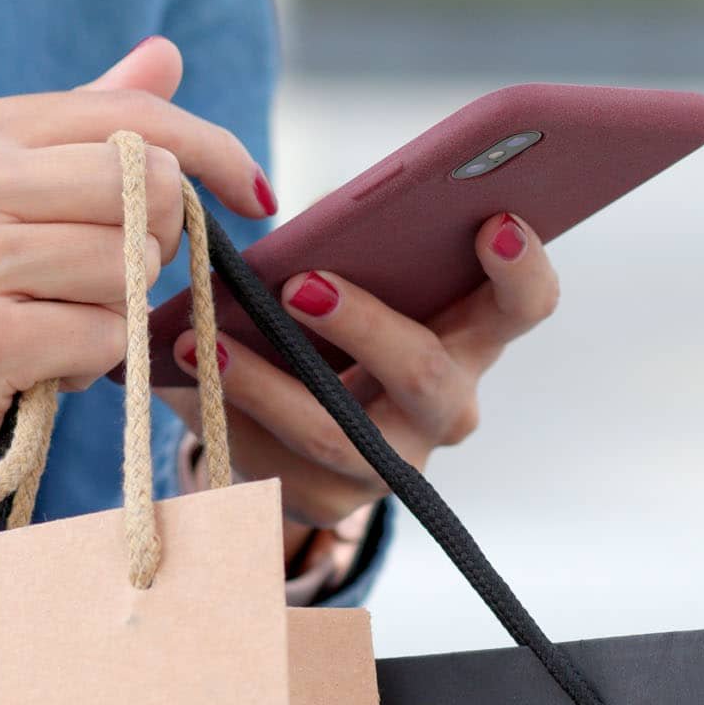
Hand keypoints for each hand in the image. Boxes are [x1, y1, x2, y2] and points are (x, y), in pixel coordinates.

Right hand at [0, 38, 273, 577]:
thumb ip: (80, 131)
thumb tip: (167, 57)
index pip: (131, 117)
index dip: (215, 151)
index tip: (255, 193)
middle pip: (147, 188)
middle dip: (158, 246)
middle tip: (110, 285)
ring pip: (130, 268)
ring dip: (116, 314)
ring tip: (54, 328)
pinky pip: (104, 340)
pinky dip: (90, 364)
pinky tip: (37, 370)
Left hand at [161, 213, 558, 548]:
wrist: (293, 415)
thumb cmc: (333, 315)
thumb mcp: (352, 269)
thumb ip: (350, 235)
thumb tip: (308, 203)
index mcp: (472, 334)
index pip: (525, 305)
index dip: (522, 269)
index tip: (493, 221)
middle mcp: (448, 405)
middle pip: (427, 374)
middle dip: (363, 327)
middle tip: (300, 284)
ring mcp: (395, 463)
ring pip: (340, 437)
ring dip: (267, 388)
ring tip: (205, 344)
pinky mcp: (332, 501)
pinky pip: (277, 466)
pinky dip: (223, 418)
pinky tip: (178, 378)